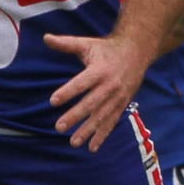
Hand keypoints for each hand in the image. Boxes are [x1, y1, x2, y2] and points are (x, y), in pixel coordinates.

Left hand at [45, 33, 150, 149]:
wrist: (137, 52)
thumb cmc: (107, 49)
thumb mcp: (88, 43)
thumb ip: (66, 43)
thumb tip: (45, 37)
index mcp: (100, 70)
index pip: (82, 83)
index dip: (68, 92)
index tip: (53, 101)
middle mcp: (110, 85)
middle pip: (91, 103)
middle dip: (75, 116)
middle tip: (59, 127)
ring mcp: (117, 97)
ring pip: (101, 116)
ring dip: (88, 130)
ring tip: (73, 142)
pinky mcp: (122, 104)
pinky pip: (111, 122)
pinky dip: (102, 135)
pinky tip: (92, 147)